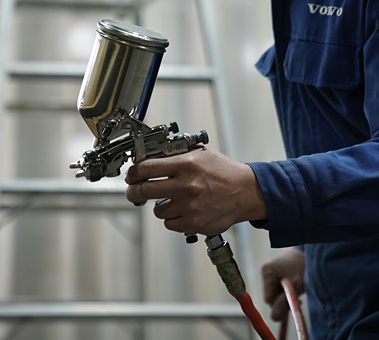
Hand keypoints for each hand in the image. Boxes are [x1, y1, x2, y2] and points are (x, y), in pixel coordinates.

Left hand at [124, 147, 265, 235]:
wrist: (246, 192)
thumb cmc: (225, 173)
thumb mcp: (202, 154)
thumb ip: (177, 154)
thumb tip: (152, 156)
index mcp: (186, 165)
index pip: (146, 167)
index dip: (134, 172)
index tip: (132, 175)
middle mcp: (186, 185)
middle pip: (144, 190)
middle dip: (134, 191)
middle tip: (134, 190)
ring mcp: (190, 205)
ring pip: (157, 210)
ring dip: (159, 206)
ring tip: (170, 200)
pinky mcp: (194, 222)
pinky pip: (170, 223)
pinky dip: (172, 219)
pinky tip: (181, 211)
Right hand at [261, 248, 305, 321]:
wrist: (311, 251)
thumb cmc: (304, 265)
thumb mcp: (297, 285)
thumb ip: (284, 301)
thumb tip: (274, 317)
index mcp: (267, 272)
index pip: (268, 298)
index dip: (280, 305)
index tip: (292, 304)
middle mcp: (266, 272)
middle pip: (271, 297)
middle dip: (283, 301)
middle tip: (297, 298)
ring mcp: (271, 273)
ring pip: (276, 295)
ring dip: (286, 297)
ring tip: (298, 291)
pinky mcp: (276, 275)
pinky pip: (279, 290)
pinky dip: (287, 293)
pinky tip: (295, 289)